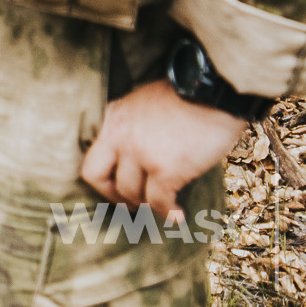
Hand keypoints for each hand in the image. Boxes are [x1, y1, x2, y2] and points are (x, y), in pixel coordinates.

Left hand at [79, 78, 246, 219]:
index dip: (103, 182)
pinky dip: (168, 212)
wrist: (214, 91)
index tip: (118, 189)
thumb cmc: (187, 96)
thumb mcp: (145, 103)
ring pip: (130, 193)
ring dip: (148, 204)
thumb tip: (134, 156)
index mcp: (114, 118)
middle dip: (115, 197)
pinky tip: (178, 215)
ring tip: (165, 206)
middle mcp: (120, 136)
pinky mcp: (165, 169)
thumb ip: (132, 127)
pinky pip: (159, 201)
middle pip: (98, 178)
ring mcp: (140, 153)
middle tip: (135, 205)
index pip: (92, 160)